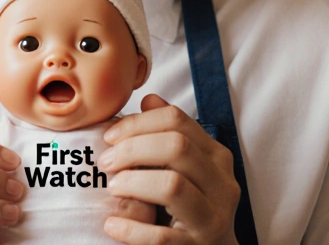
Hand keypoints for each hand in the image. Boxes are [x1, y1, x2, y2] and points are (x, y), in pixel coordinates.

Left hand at [97, 94, 239, 244]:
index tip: (110, 136)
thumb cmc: (194, 206)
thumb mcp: (187, 167)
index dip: (138, 123)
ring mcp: (213, 218)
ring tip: (113, 188)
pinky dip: (131, 229)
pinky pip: (160, 236)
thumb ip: (169, 134)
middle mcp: (222, 183)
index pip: (177, 120)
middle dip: (133, 149)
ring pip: (172, 185)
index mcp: (217, 156)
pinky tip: (112, 224)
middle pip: (176, 147)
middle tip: (106, 162)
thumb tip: (149, 99)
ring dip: (132, 183)